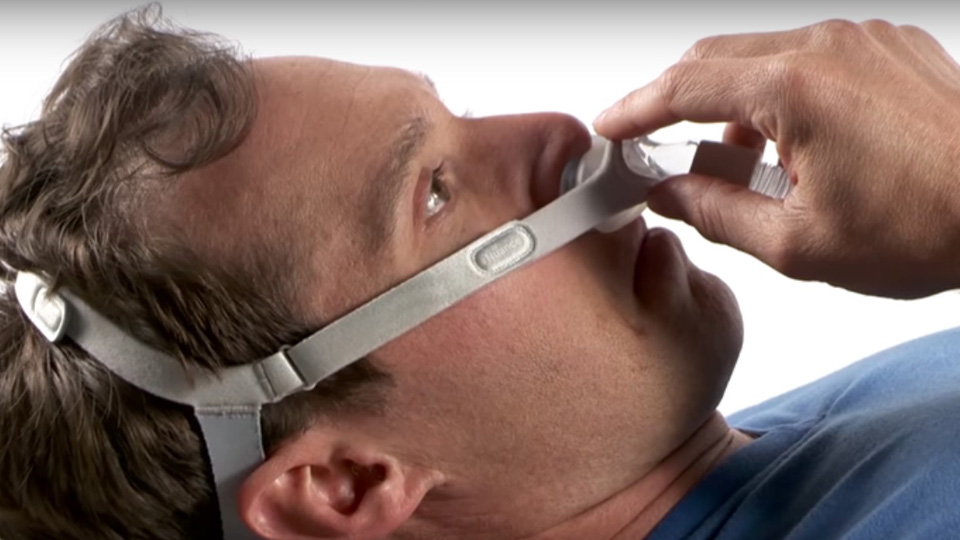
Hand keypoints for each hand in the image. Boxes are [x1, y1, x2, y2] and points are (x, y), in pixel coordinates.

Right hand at [594, 20, 959, 298]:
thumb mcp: (799, 244)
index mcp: (795, 89)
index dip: (634, 110)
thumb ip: (716, 213)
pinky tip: (800, 150)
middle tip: (665, 156)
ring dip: (736, 109)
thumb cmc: (931, 225)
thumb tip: (669, 195)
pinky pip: (810, 59)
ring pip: (761, 60)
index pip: (682, 87)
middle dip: (678, 106)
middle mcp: (826, 47)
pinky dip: (783, 98)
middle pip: (714, 61)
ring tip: (752, 173)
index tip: (609, 129)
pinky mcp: (887, 47)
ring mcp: (861, 40)